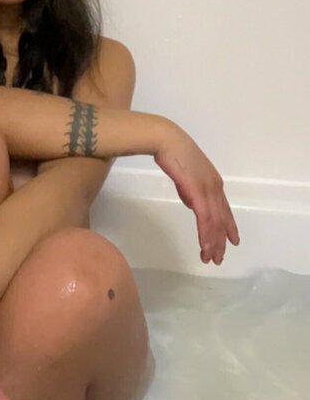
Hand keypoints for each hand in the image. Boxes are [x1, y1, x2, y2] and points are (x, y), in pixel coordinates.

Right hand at [154, 124, 239, 264]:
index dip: (229, 226)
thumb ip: (192, 191)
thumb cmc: (174, 154)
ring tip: (210, 258)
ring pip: (215, 222)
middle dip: (220, 241)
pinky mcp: (197, 192)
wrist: (167, 141)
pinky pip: (205, 218)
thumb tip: (193, 204)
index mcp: (214, 183)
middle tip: (218, 258)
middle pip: (221, 219)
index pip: (224, 209)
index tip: (232, 241)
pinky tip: (204, 245)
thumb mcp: (187, 176)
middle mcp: (215, 188)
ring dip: (213, 242)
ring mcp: (208, 190)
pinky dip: (206, 233)